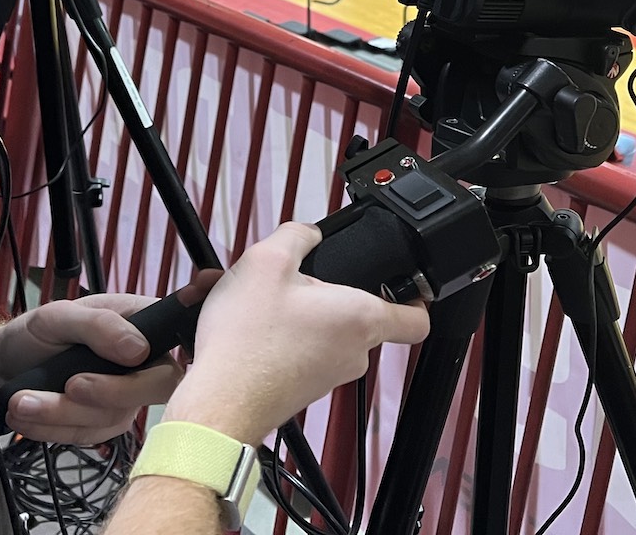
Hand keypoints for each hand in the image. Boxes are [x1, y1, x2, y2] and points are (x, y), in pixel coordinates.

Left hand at [0, 282, 212, 444]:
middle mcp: (143, 361)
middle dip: (109, 393)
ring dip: (63, 414)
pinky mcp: (103, 423)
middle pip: (156, 387)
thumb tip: (139, 350)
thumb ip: (98, 324)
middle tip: (69, 386)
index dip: (194, 344)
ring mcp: (126, 397)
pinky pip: (89, 437)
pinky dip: (53, 428)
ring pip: (115, 417)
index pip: (179, 335)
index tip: (167, 352)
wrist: (3, 368)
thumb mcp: (59, 316)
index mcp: (141, 322)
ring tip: (22, 402)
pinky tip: (27, 414)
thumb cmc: (36, 334)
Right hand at [162, 222, 430, 444]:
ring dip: (286, 308)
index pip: (417, 318)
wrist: (218, 403)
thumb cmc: (247, 343)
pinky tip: (238, 321)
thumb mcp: (266, 261)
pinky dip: (272, 332)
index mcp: (359, 318)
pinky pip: (296, 348)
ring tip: (247, 297)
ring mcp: (328, 375)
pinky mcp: (302, 387)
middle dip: (318, 289)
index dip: (416, 297)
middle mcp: (352, 353)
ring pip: (318, 328)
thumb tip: (307, 233)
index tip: (405, 284)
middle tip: (286, 279)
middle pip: (352, 311)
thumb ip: (296, 235)